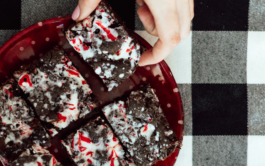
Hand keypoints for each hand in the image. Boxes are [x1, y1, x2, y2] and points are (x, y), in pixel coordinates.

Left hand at [71, 0, 193, 65]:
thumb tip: (79, 16)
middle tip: (139, 25)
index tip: (141, 60)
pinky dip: (168, 5)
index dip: (157, 55)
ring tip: (143, 3)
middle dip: (160, 38)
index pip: (170, 38)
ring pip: (184, 16)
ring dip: (163, 19)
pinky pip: (183, 1)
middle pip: (181, 31)